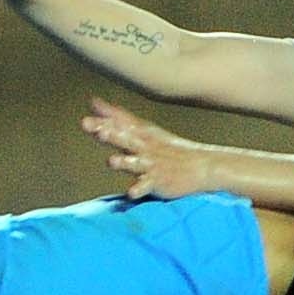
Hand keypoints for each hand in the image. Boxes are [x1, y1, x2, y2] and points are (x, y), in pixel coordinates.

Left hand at [81, 97, 217, 199]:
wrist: (204, 165)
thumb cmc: (169, 148)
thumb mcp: (145, 129)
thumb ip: (118, 117)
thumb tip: (93, 101)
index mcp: (141, 133)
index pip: (122, 123)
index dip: (106, 119)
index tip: (89, 111)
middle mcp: (146, 147)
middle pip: (126, 139)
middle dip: (111, 135)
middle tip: (95, 130)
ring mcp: (152, 164)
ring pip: (135, 162)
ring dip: (124, 162)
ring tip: (112, 161)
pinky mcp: (159, 181)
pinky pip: (148, 186)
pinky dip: (140, 189)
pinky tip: (131, 193)